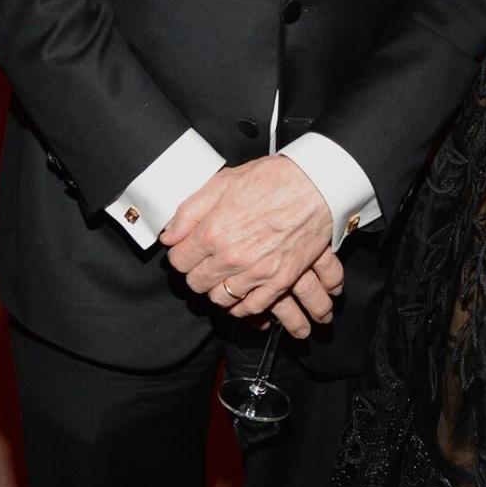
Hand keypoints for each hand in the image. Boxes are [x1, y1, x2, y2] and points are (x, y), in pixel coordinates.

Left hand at [161, 156, 338, 334]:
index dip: (181, 255)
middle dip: (196, 273)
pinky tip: (242, 295)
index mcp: (213, 232)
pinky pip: (252, 307)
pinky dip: (243, 306)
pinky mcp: (280, 280)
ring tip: (223, 277)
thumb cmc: (272, 180)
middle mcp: (231, 257)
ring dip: (218, 289)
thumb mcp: (222, 183)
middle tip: (205, 263)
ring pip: (221, 299)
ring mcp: (257, 272)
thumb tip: (169, 236)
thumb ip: (190, 211)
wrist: (316, 186)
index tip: (188, 251)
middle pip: (197, 283)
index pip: (179, 261)